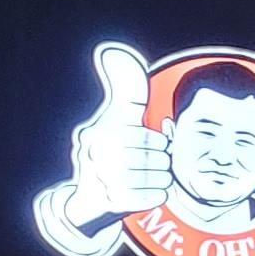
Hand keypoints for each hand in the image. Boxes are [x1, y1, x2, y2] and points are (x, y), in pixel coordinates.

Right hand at [62, 44, 167, 229]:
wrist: (92, 194)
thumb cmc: (112, 147)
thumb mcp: (117, 115)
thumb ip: (124, 88)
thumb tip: (112, 52)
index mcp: (101, 133)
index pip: (149, 138)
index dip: (157, 142)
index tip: (151, 145)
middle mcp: (99, 156)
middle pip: (155, 159)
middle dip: (160, 162)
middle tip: (153, 163)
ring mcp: (104, 180)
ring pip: (156, 178)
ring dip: (161, 179)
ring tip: (154, 177)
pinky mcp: (113, 202)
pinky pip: (151, 198)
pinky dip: (156, 195)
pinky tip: (152, 191)